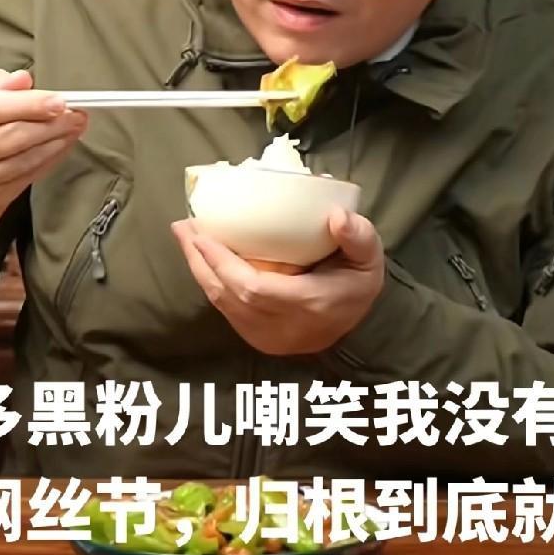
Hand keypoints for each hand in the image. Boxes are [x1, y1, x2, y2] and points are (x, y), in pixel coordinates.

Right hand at [0, 67, 87, 236]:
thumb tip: (23, 80)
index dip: (27, 105)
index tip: (59, 100)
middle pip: (7, 138)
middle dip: (48, 125)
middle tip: (76, 113)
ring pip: (19, 162)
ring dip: (53, 144)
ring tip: (74, 128)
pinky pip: (23, 181)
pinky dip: (46, 162)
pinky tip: (59, 148)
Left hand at [171, 207, 385, 355]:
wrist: (360, 330)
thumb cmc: (358, 286)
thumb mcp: (369, 258)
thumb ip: (358, 235)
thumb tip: (335, 215)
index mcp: (307, 304)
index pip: (254, 289)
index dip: (223, 263)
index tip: (204, 235)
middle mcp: (281, 326)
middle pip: (228, 295)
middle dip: (200, 260)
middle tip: (184, 226)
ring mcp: (266, 338)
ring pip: (221, 304)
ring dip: (199, 270)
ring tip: (185, 237)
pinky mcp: (257, 339)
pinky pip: (225, 310)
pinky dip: (210, 283)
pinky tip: (200, 260)